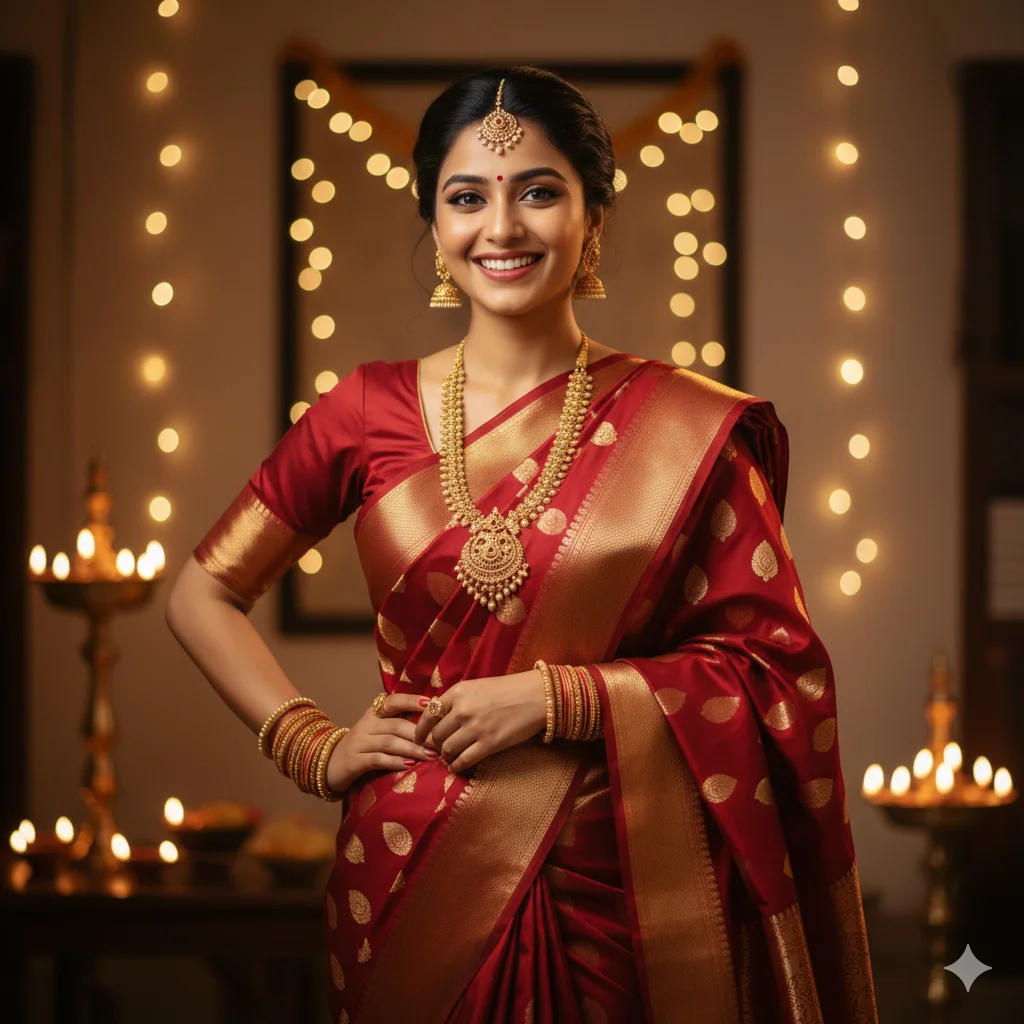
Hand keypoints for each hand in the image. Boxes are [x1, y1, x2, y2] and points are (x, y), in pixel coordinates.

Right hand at [326, 692, 439, 794]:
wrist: (330, 763)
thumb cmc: (364, 746)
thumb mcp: (379, 730)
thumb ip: (399, 723)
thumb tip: (433, 723)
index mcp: (375, 713)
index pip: (394, 701)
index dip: (411, 701)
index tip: (431, 703)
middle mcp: (366, 724)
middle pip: (396, 725)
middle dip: (420, 734)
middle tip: (439, 742)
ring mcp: (359, 742)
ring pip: (390, 742)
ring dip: (412, 749)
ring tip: (431, 756)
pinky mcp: (355, 761)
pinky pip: (378, 759)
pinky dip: (395, 762)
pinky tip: (410, 765)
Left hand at [411, 670, 546, 773]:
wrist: (537, 696)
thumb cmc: (508, 689)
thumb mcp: (477, 686)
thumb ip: (458, 700)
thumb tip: (440, 717)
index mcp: (458, 692)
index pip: (428, 714)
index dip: (420, 730)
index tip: (419, 738)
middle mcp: (462, 710)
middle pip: (436, 735)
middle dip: (434, 745)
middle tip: (437, 749)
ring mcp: (475, 728)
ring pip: (447, 749)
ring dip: (445, 756)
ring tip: (448, 757)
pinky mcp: (489, 744)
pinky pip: (464, 760)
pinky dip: (457, 766)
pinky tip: (457, 766)